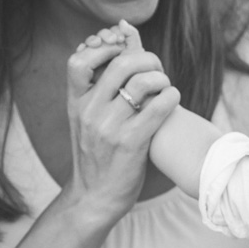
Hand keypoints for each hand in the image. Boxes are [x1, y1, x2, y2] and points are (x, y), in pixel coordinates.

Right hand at [66, 32, 178, 225]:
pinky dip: (170, 97)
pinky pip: (157, 108)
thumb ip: (97, 92)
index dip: (103, 48)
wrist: (94, 199)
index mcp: (76, 103)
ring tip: (165, 85)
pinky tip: (173, 99)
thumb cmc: (96, 157)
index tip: (122, 51)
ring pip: (141, 82)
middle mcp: (89, 112)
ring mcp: (109, 127)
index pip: (79, 59)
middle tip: (155, 67)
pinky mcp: (131, 143)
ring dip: (160, 77)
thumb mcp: (86, 122)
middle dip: (145, 58)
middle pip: (120, 64)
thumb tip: (113, 55)